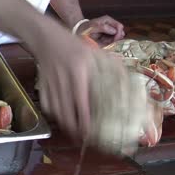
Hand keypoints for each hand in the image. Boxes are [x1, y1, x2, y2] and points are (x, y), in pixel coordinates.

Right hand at [33, 17, 141, 152]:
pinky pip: (46, 105)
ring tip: (74, 132)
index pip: (81, 102)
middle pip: (66, 111)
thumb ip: (113, 66)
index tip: (90, 131)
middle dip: (74, 128)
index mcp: (79, 71)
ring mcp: (50, 83)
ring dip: (65, 124)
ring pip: (56, 110)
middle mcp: (63, 79)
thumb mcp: (96, 53)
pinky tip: (61, 117)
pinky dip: (54, 114)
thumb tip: (132, 83)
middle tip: (83, 137)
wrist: (47, 37)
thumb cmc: (75, 45)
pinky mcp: (41, 85)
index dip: (84, 120)